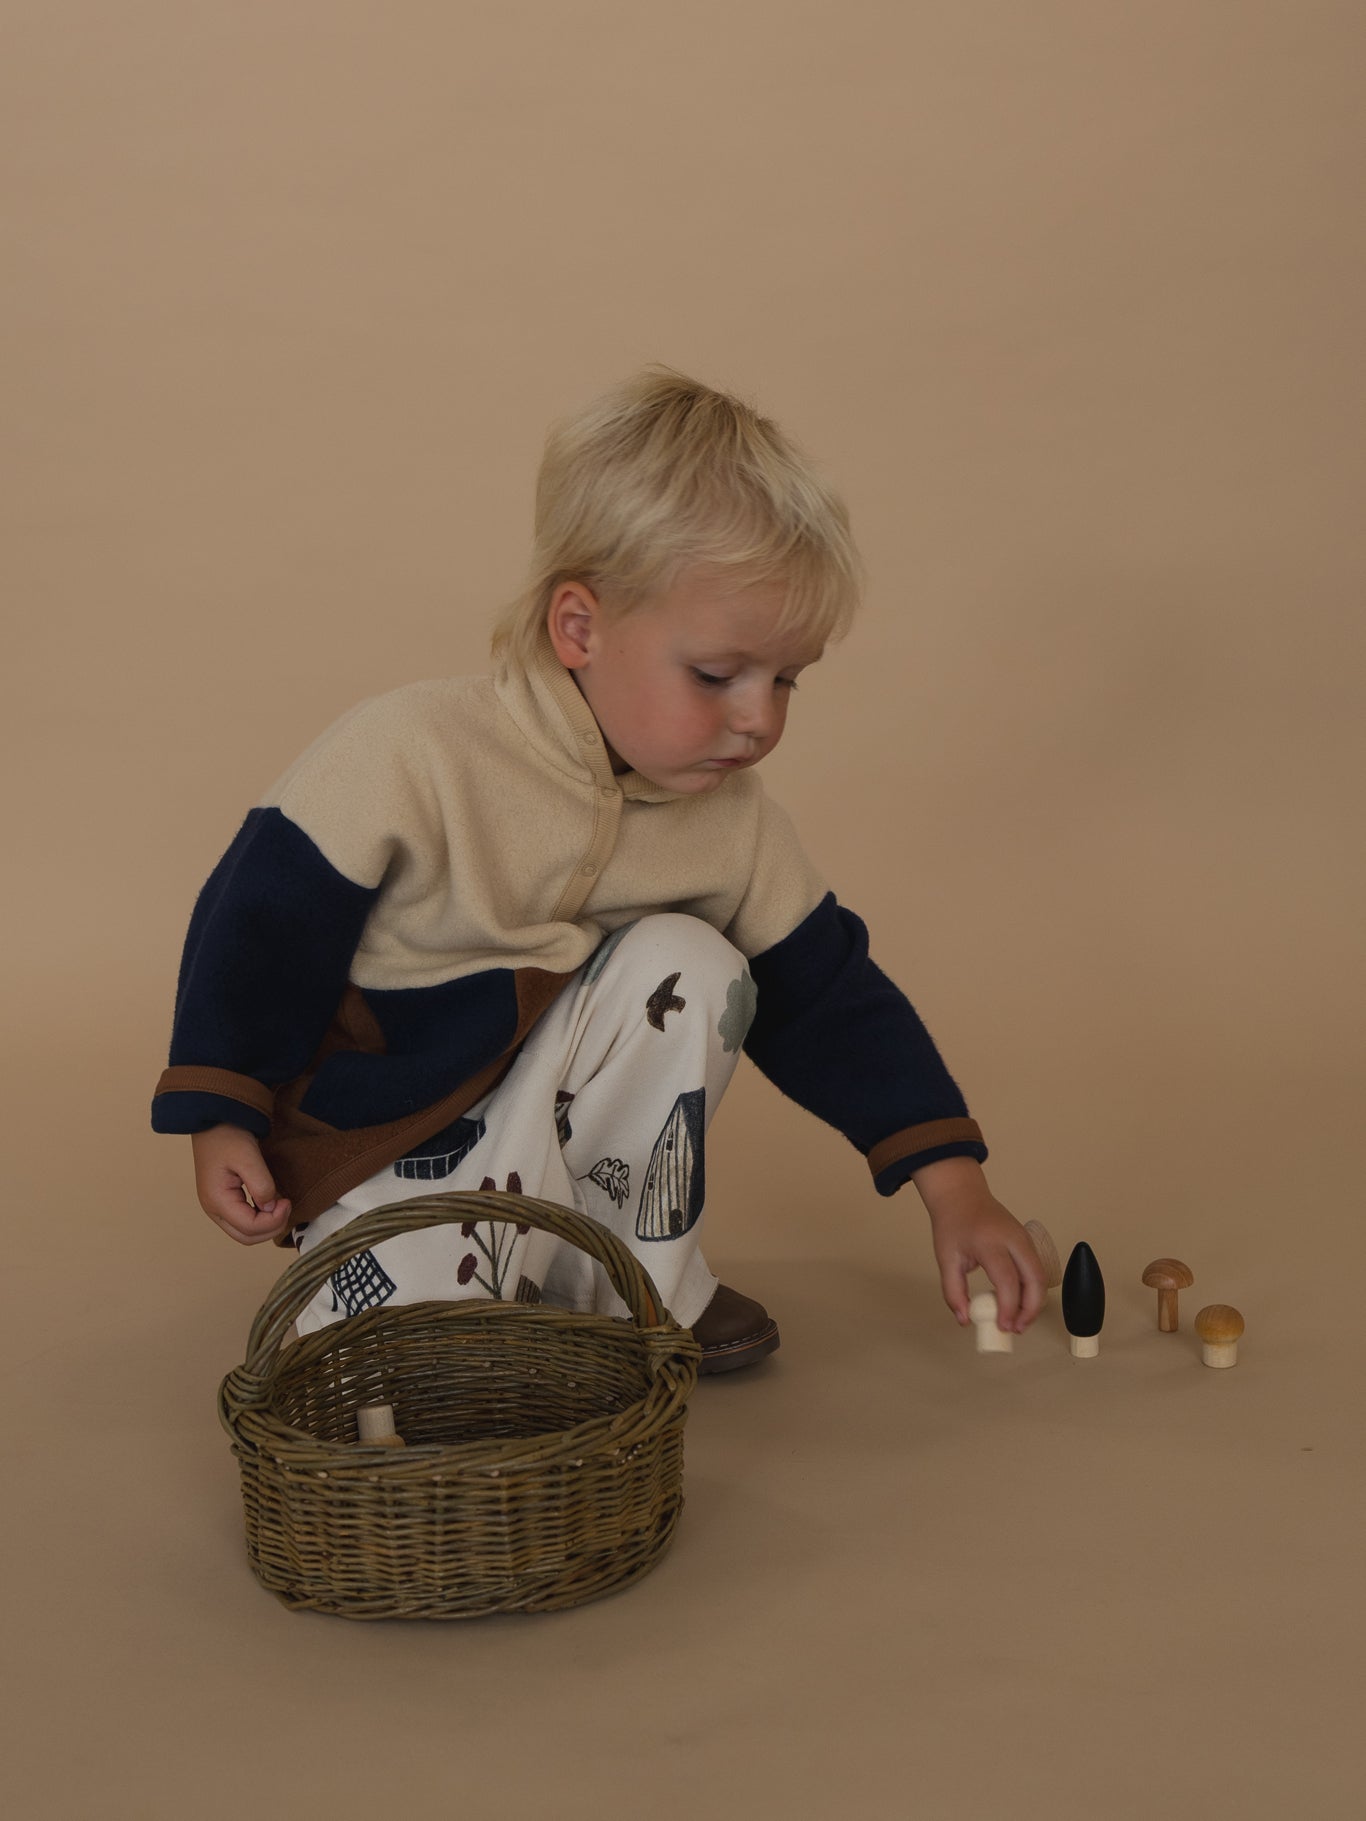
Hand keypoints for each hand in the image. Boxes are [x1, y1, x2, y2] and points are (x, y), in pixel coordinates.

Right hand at [191, 1124, 292, 1244]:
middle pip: (246, 1237)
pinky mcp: (222, 1201)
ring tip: (280, 1204)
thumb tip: (270, 1207)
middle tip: (286, 1206)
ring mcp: (216, 1206)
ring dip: (265, 1225)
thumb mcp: (248, 1158)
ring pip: (243, 1232)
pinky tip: (270, 1202)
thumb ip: (261, 1185)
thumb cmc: (228, 1136)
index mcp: (217, 1201)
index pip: (250, 1228)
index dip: (273, 1221)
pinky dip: (259, 1219)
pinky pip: (242, 1221)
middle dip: (271, 1228)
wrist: (214, 1121)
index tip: (287, 1201)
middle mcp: (213, 1209)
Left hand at [911, 1156, 1045, 1334]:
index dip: (1008, 1307)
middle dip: (1030, 1309)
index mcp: (990, 1241)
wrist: (961, 1195)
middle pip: (1035, 1279)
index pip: (1007, 1280)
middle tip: (1016, 1328)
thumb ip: (953, 1292)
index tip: (1003, 1326)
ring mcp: (1023, 1238)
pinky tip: (1018, 1304)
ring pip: (1040, 1276)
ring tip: (1017, 1321)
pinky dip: (1032, 1290)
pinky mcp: (1027, 1241)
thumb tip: (965, 1319)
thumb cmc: (953, 1224)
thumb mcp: (946, 1258)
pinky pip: (1036, 1269)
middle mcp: (1012, 1238)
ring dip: (1033, 1302)